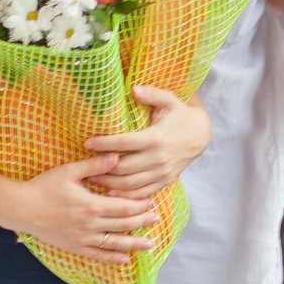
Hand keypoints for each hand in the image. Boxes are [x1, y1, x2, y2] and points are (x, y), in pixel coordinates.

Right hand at [13, 153, 158, 259]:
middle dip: (142, 222)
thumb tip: (117, 156)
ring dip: (134, 244)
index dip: (139, 205)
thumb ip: (94, 165)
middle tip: (156, 220)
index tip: (150, 202)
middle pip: (123, 225)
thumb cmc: (43, 186)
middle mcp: (90, 225)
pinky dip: (111, 258)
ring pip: (114, 243)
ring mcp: (82, 238)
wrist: (21, 208)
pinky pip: (96, 255)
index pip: (123, 207)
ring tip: (150, 244)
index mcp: (92, 205)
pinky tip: (124, 260)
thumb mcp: (69, 171)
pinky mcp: (74, 247)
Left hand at [82, 85, 209, 197]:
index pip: (124, 143)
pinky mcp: (164, 181)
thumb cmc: (180, 115)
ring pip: (129, 184)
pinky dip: (125, 195)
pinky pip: (142, 193)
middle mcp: (158, 158)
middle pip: (123, 168)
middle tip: (84, 165)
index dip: (104, 144)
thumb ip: (152, 94)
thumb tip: (134, 88)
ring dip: (108, 183)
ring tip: (91, 178)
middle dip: (101, 167)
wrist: (200, 135)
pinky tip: (110, 192)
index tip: (87, 143)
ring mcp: (161, 172)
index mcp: (156, 138)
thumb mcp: (170, 100)